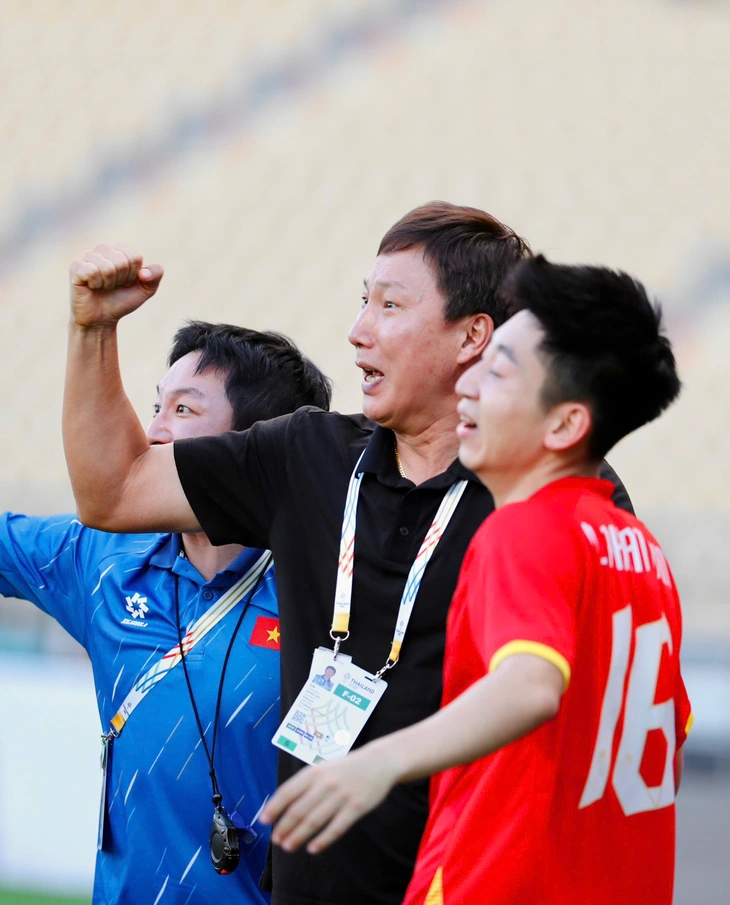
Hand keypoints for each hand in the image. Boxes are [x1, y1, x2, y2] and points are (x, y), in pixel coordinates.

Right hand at [69, 243, 163, 328]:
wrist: (101, 319)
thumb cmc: (122, 301)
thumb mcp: (145, 290)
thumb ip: (155, 277)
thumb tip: (144, 272)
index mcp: (120, 250)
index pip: (135, 257)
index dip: (133, 276)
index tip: (125, 283)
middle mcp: (103, 249)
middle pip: (122, 262)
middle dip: (121, 280)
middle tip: (113, 287)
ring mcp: (88, 256)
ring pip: (107, 267)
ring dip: (108, 284)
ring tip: (102, 287)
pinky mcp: (75, 266)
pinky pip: (91, 272)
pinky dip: (95, 284)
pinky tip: (91, 287)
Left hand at [260, 746, 398, 853]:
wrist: (379, 761)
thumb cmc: (346, 768)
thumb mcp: (324, 768)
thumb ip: (306, 784)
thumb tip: (283, 806)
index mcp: (315, 772)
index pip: (288, 791)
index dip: (274, 807)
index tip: (263, 821)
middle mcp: (326, 783)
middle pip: (299, 809)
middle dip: (285, 827)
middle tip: (276, 840)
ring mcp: (342, 795)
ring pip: (315, 820)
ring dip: (299, 836)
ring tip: (288, 846)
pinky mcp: (356, 807)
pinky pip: (337, 828)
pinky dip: (323, 840)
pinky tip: (313, 849)